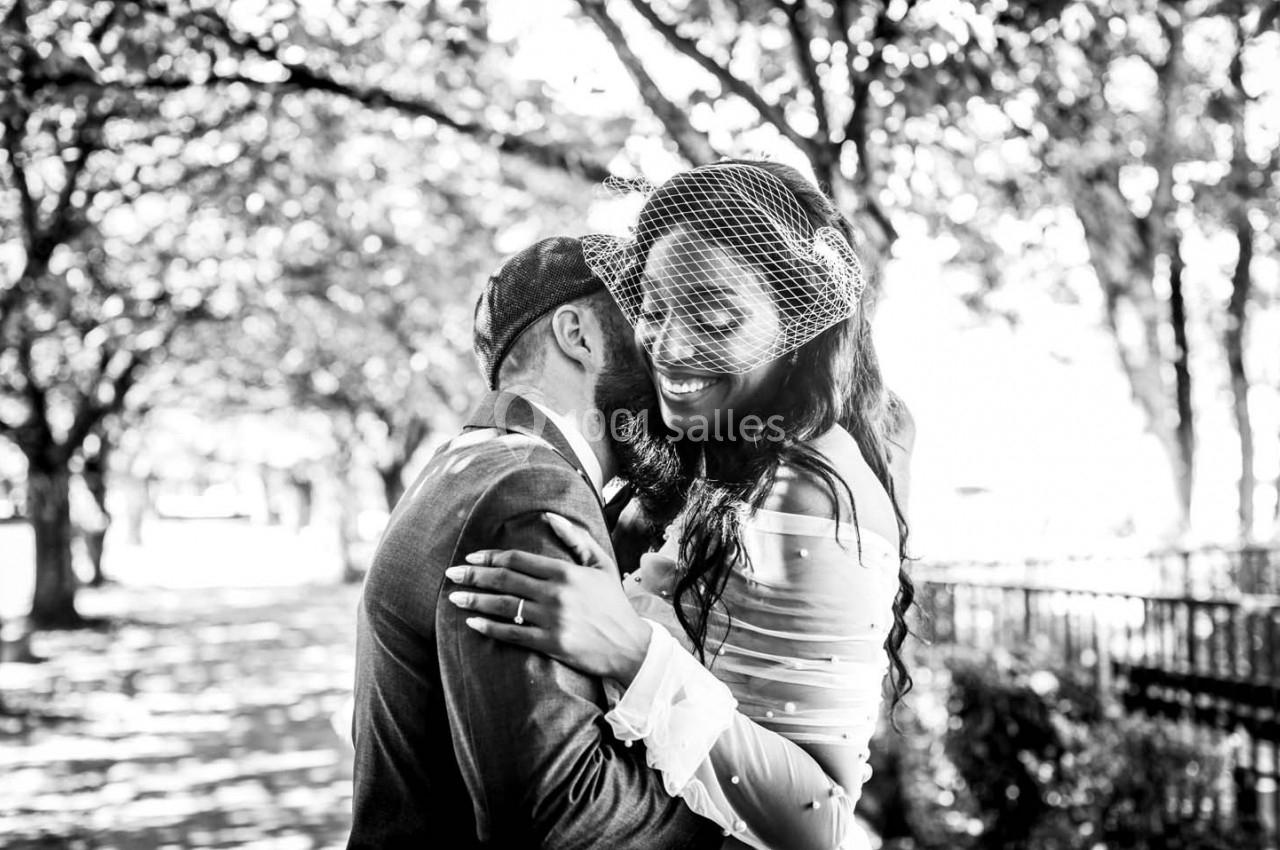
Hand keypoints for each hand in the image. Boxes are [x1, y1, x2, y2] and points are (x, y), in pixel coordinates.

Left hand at [445, 513, 651, 683]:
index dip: (490, 557)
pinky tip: (473, 623)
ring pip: (503, 606)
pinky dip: (490, 628)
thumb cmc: (613, 602)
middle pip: (504, 580)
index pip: (518, 560)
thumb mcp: (601, 563)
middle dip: (473, 575)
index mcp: (565, 572)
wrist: (629, 645)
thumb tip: (549, 517)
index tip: (472, 557)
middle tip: (452, 574)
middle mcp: (555, 594)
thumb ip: (576, 538)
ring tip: (455, 598)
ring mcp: (552, 620)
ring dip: (475, 600)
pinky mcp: (550, 644)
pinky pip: (512, 634)